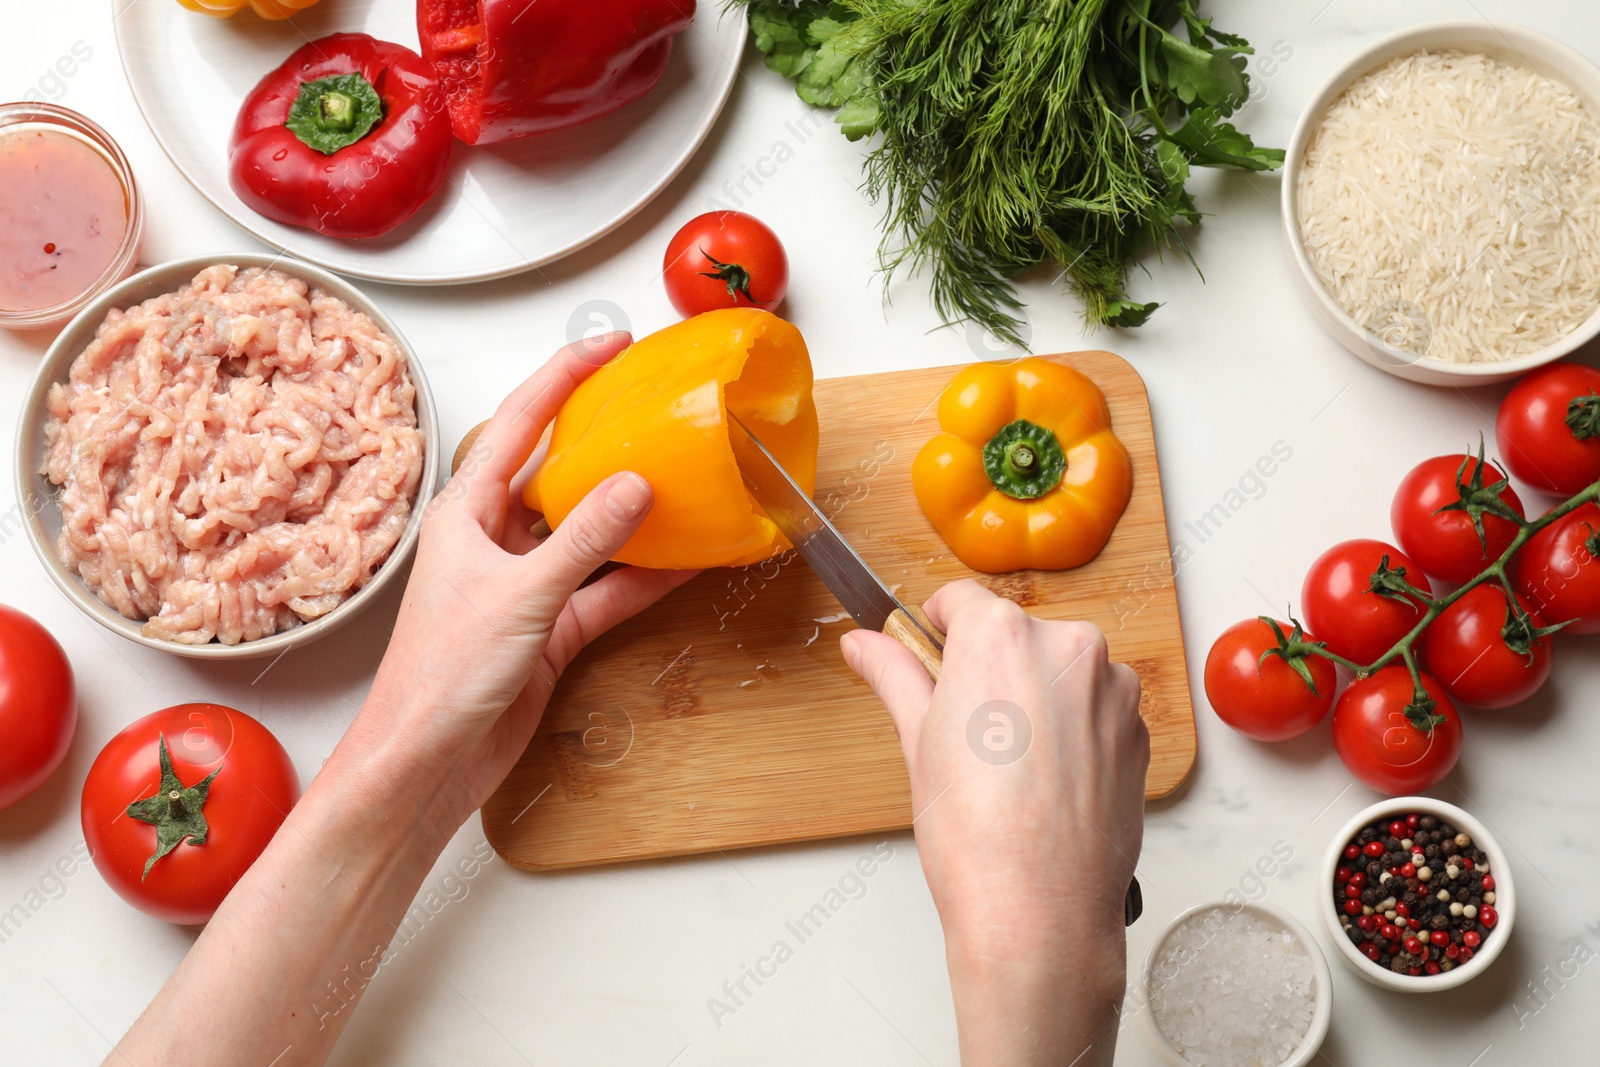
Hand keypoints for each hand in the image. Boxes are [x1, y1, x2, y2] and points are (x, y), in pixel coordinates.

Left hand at [345, 333, 695, 832]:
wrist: (426, 762)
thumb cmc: (438, 677)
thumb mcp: (520, 595)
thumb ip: (581, 539)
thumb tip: (634, 484)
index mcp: (465, 513)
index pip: (520, 424)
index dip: (565, 378)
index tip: (610, 346)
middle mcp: (494, 540)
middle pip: (557, 473)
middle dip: (605, 441)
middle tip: (655, 407)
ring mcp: (524, 586)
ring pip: (588, 534)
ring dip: (632, 514)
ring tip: (683, 478)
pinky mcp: (548, 630)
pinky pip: (604, 590)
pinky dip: (641, 578)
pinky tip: (682, 560)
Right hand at [841, 580, 1148, 1065]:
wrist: (1040, 911)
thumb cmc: (975, 834)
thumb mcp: (916, 741)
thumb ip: (895, 675)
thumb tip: (865, 644)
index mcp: (1001, 634)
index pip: (959, 600)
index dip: (934, 631)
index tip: (926, 661)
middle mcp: (1067, 646)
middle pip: (1014, 635)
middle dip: (988, 671)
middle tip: (961, 733)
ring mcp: (1112, 689)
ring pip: (1058, 672)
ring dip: (1034, 699)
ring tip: (1006, 768)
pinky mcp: (1138, 731)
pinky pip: (1094, 710)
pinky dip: (1072, 732)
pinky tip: (1045, 783)